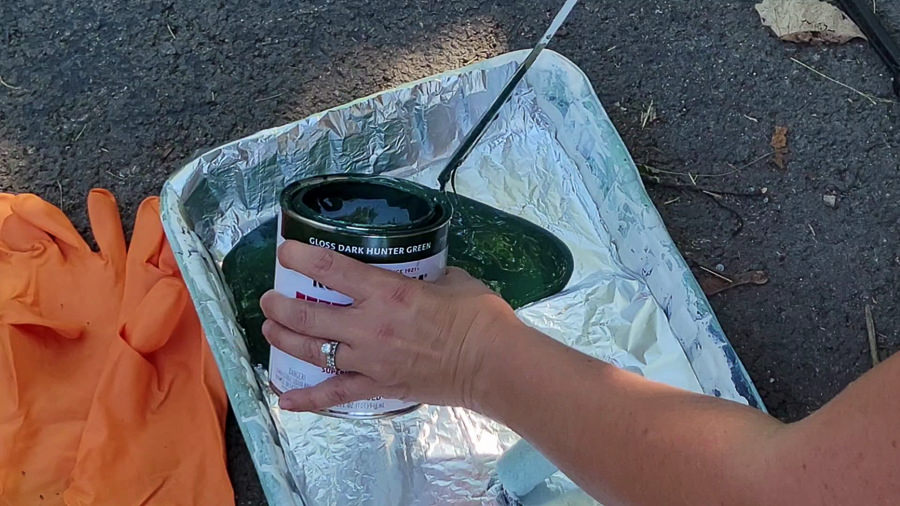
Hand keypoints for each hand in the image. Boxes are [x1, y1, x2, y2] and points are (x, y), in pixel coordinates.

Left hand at [259, 240, 522, 411]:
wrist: (492, 363)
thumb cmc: (477, 316)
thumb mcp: (450, 279)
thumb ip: (424, 275)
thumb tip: (417, 274)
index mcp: (387, 292)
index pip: (332, 269)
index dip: (302, 258)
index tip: (286, 252)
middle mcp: (368, 325)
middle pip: (309, 314)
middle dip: (280, 305)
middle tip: (269, 299)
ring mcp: (369, 359)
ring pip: (313, 351)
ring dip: (285, 340)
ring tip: (269, 331)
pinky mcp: (378, 386)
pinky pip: (335, 395)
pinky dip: (308, 400)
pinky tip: (284, 401)